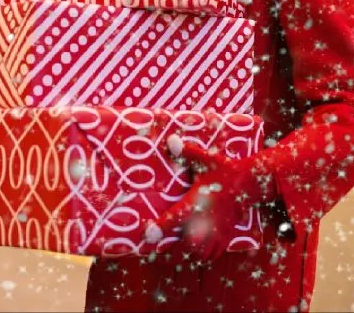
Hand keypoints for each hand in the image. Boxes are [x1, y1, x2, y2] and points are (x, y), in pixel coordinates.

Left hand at [144, 137, 276, 261]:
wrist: (249, 183)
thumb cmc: (224, 171)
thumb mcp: (205, 159)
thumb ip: (187, 152)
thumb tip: (171, 140)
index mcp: (195, 204)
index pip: (172, 220)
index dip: (157, 230)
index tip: (147, 236)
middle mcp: (204, 222)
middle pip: (182, 247)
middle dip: (169, 250)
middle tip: (157, 249)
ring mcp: (216, 233)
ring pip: (197, 255)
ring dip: (186, 255)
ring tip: (175, 252)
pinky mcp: (225, 237)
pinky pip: (212, 256)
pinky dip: (202, 257)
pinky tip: (196, 251)